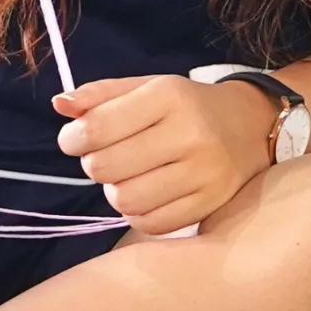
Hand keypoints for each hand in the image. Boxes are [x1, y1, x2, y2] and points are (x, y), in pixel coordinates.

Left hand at [54, 75, 276, 235]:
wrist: (252, 125)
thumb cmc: (187, 106)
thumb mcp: (147, 87)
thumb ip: (100, 96)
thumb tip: (59, 105)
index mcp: (170, 96)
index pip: (97, 128)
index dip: (72, 139)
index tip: (75, 140)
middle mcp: (191, 134)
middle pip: (106, 168)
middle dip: (94, 165)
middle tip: (105, 158)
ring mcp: (204, 173)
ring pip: (125, 200)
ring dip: (115, 191)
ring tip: (128, 177)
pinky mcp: (211, 203)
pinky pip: (151, 223)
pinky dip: (138, 213)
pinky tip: (147, 194)